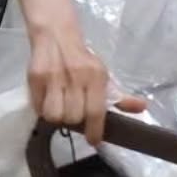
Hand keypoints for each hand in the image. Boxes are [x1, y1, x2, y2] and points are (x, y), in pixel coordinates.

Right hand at [27, 22, 123, 146]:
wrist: (56, 36)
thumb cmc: (83, 61)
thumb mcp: (103, 75)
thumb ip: (120, 96)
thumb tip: (142, 108)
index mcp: (95, 76)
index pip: (95, 110)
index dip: (95, 130)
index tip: (94, 140)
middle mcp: (75, 77)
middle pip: (73, 117)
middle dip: (75, 121)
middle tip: (75, 114)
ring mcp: (53, 78)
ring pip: (54, 115)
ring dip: (58, 117)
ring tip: (61, 108)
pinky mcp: (34, 78)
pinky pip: (38, 107)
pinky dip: (43, 109)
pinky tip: (48, 101)